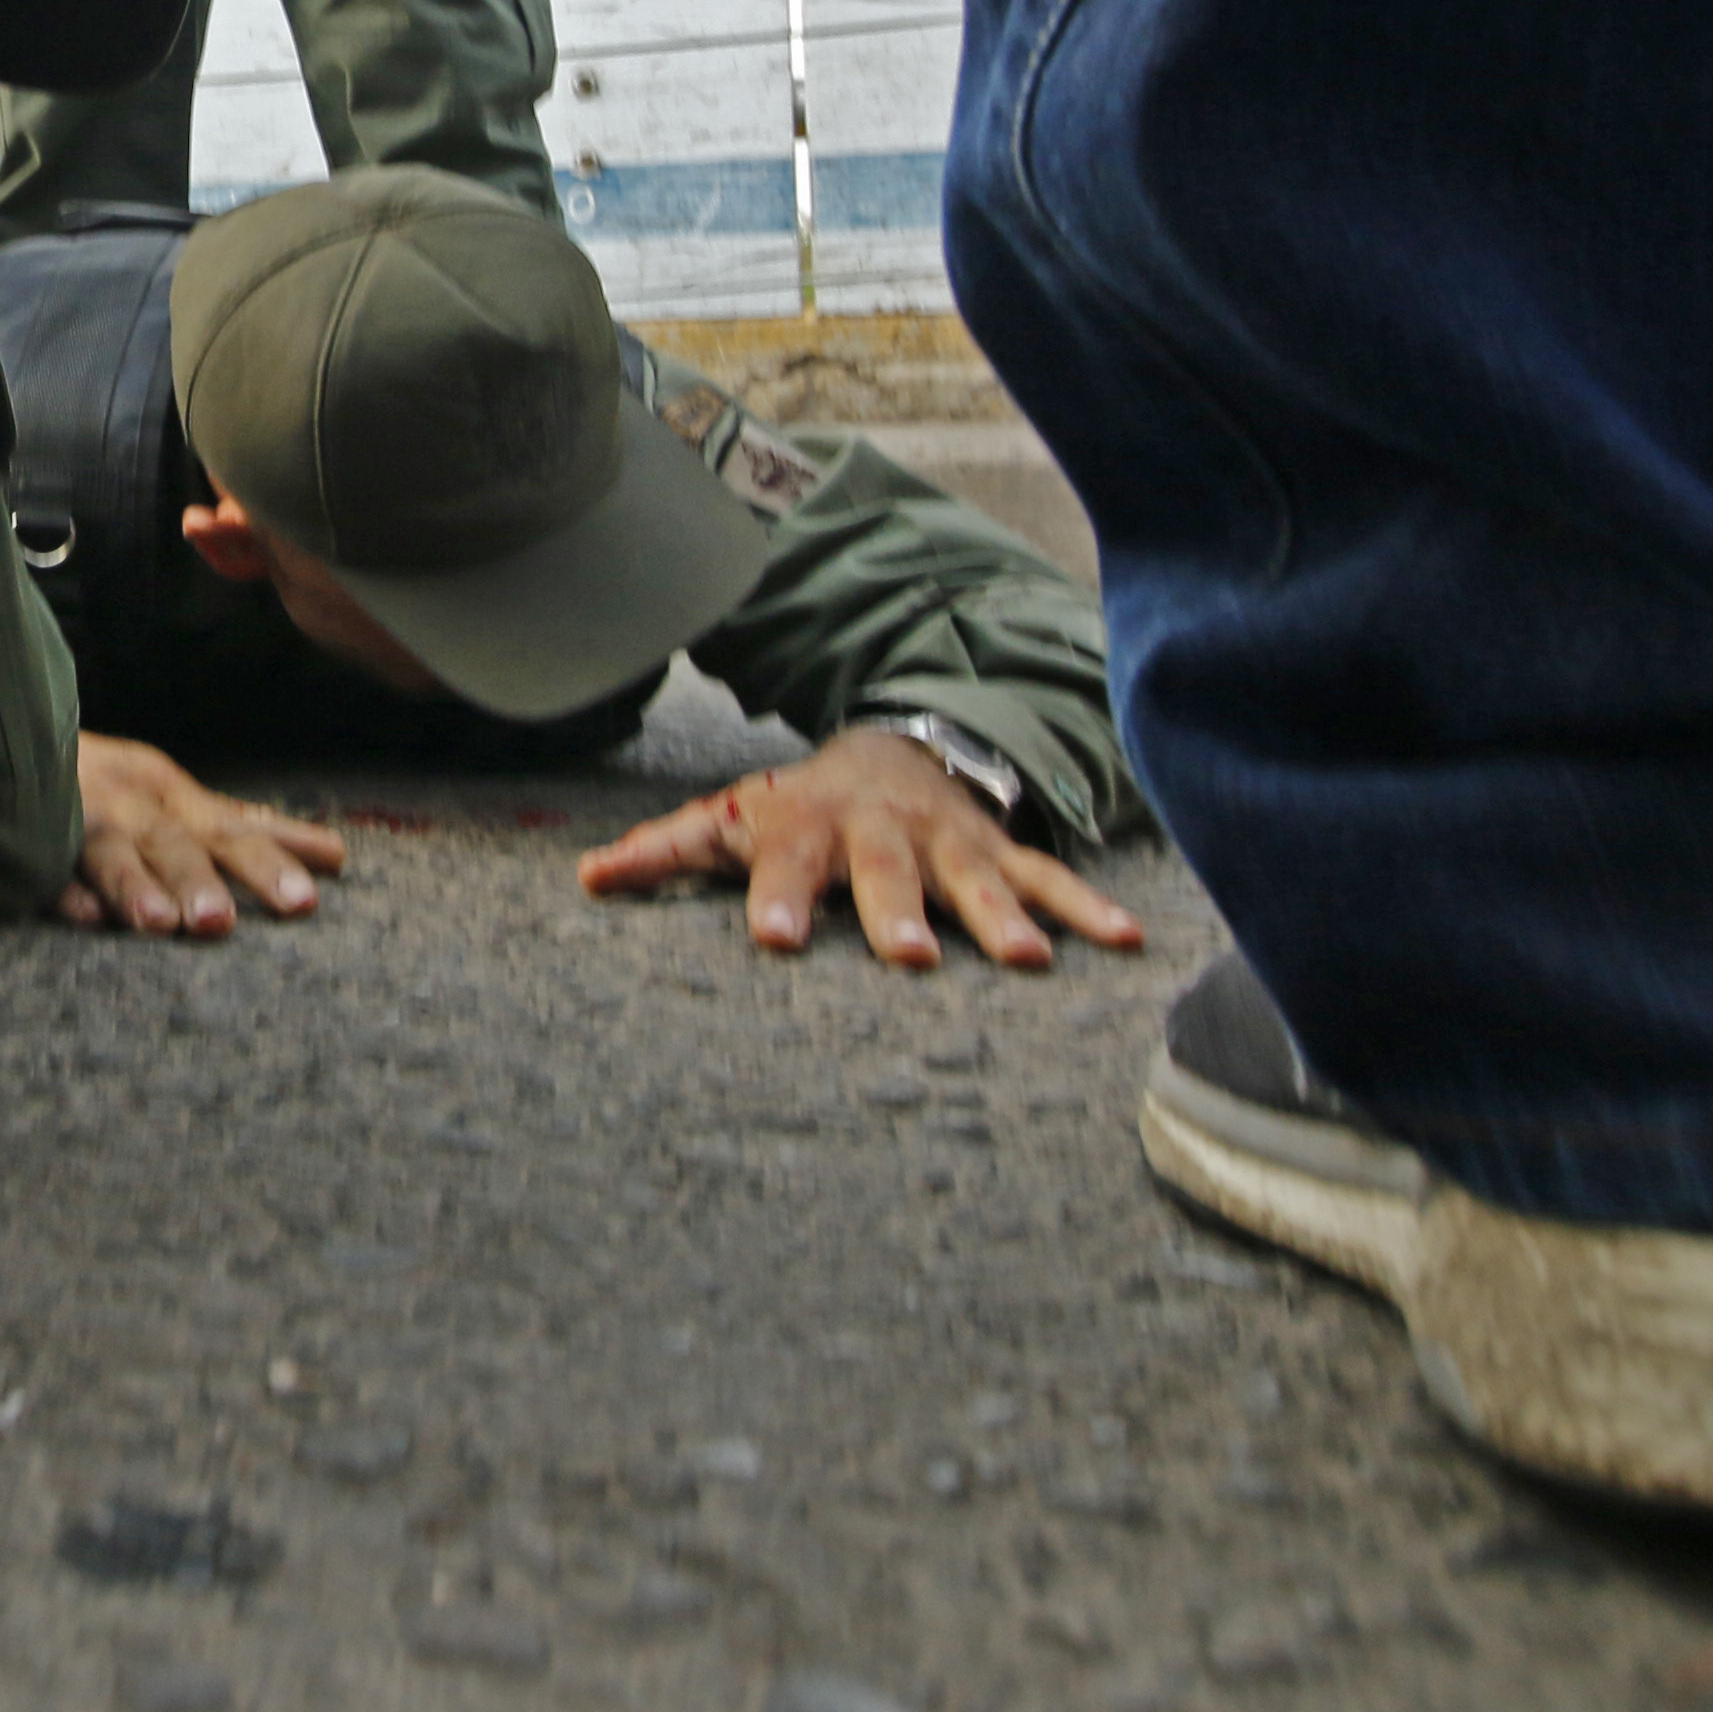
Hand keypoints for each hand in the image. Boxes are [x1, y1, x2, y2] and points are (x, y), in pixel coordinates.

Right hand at [57, 734, 345, 936]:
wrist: (13, 743)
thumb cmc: (111, 788)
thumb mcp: (179, 800)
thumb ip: (247, 829)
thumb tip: (336, 855)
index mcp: (171, 798)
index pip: (232, 828)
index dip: (271, 857)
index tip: (312, 892)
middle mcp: (132, 810)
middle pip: (173, 844)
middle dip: (200, 880)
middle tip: (222, 922)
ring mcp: (78, 826)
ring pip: (110, 855)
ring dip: (134, 886)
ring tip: (160, 924)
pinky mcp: (30, 848)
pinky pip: (45, 870)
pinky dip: (62, 888)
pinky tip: (82, 913)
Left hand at [577, 730, 1143, 971]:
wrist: (894, 748)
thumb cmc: (801, 809)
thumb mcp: (733, 818)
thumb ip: (666, 849)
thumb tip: (585, 877)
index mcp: (809, 829)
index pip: (785, 865)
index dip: (778, 898)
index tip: (771, 940)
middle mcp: (882, 833)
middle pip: (888, 873)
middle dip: (899, 911)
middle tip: (908, 957)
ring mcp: (949, 842)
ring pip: (978, 878)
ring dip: (1003, 918)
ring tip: (1026, 962)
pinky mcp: (1001, 851)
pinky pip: (1050, 877)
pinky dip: (1088, 907)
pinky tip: (1127, 942)